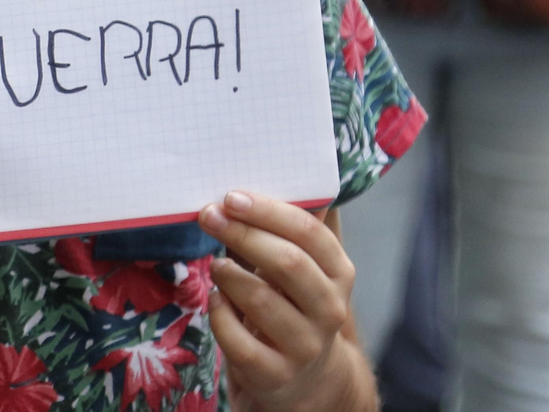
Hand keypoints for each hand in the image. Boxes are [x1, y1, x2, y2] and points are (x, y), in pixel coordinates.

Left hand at [198, 193, 368, 411]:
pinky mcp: (275, 374)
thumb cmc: (296, 304)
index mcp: (340, 273)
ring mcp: (305, 346)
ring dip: (229, 274)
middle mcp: (330, 310)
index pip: (308, 233)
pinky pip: (239, 340)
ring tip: (215, 262)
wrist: (305, 379)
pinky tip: (215, 298)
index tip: (231, 196)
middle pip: (287, 262)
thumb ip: (296, 227)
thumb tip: (283, 169)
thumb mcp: (308, 268)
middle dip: (242, 234)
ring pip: (262, 301)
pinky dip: (220, 314)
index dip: (267, 211)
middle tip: (209, 216)